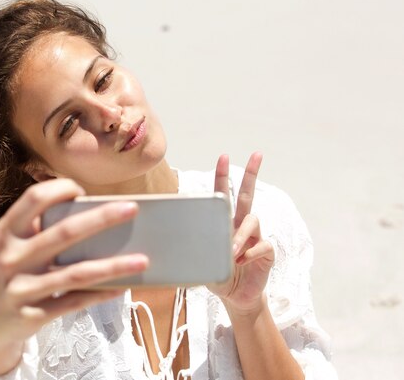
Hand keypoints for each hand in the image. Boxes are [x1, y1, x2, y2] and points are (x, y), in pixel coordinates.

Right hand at [0, 178, 148, 375]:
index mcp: (5, 232)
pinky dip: (100, 294)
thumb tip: (94, 214)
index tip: (82, 191)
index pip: (34, 199)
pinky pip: (73, 303)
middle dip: (102, 218)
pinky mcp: (32, 316)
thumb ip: (38, 228)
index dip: (61, 189)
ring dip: (113, 266)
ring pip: (75, 274)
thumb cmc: (6, 272)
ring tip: (143, 259)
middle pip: (64, 233)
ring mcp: (20, 289)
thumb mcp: (9, 245)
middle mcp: (10, 258)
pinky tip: (122, 287)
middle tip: (133, 209)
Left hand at [206, 152, 274, 313]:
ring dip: (240, 234)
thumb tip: (185, 239)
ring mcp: (256, 237)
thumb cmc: (218, 275)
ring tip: (231, 251)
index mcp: (225, 224)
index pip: (224, 195)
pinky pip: (261, 245)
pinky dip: (250, 252)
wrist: (235, 297)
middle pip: (248, 195)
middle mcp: (242, 226)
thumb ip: (199, 248)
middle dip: (252, 174)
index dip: (224, 176)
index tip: (224, 157)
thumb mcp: (204, 260)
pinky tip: (242, 261)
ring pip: (252, 221)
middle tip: (257, 155)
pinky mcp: (267, 252)